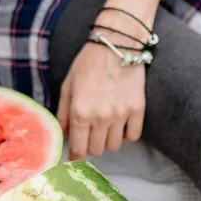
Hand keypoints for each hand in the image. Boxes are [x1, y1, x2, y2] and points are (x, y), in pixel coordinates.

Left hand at [56, 40, 146, 160]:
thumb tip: (63, 134)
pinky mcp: (138, 110)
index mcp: (80, 111)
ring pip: (115, 146)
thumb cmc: (88, 62)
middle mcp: (100, 117)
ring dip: (109, 139)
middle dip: (91, 145)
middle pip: (97, 150)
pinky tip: (121, 123)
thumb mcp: (68, 85)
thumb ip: (63, 112)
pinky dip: (127, 134)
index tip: (76, 156)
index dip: (75, 155)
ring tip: (106, 125)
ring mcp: (121, 114)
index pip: (78, 148)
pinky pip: (133, 136)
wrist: (117, 44)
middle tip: (90, 134)